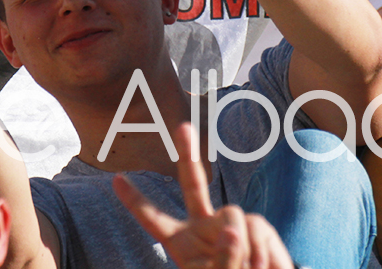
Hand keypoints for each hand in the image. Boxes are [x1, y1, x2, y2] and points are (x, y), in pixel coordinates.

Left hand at [113, 123, 293, 268]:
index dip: (136, 201)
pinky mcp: (255, 226)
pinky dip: (263, 252)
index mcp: (181, 242)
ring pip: (233, 216)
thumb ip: (223, 260)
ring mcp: (228, 224)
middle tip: (183, 126)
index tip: (117, 179)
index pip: (153, 219)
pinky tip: (264, 268)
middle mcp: (201, 226)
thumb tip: (234, 232)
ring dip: (243, 249)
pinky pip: (256, 228)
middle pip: (193, 184)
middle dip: (188, 155)